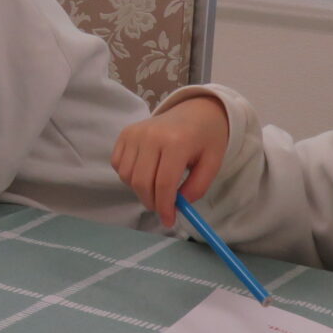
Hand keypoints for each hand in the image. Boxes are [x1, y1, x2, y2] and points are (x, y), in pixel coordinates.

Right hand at [111, 97, 230, 228]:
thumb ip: (197, 187)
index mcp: (176, 141)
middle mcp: (151, 135)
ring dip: (140, 190)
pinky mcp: (125, 133)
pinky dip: (129, 176)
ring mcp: (135, 133)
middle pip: (142, 182)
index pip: (164, 183)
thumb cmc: (206, 139)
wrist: (195, 111)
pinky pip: (119, 165)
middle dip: (152, 203)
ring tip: (156, 188)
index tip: (169, 220)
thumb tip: (177, 205)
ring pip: (127, 176)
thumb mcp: (213, 163)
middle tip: (163, 209)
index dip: (165, 207)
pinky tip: (145, 173)